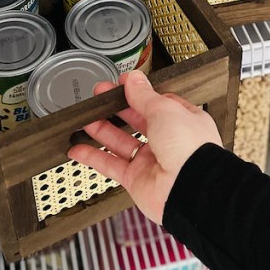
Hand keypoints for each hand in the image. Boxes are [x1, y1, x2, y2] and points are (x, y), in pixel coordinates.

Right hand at [67, 70, 222, 224]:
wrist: (191, 188)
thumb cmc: (190, 148)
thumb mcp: (165, 110)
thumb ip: (145, 96)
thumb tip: (134, 80)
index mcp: (183, 120)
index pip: (157, 102)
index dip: (138, 93)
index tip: (121, 84)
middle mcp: (168, 141)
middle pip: (136, 120)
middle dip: (116, 107)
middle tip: (98, 96)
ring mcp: (152, 161)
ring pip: (120, 142)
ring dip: (101, 130)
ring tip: (85, 118)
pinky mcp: (137, 180)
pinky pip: (110, 165)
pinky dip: (93, 157)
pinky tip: (78, 149)